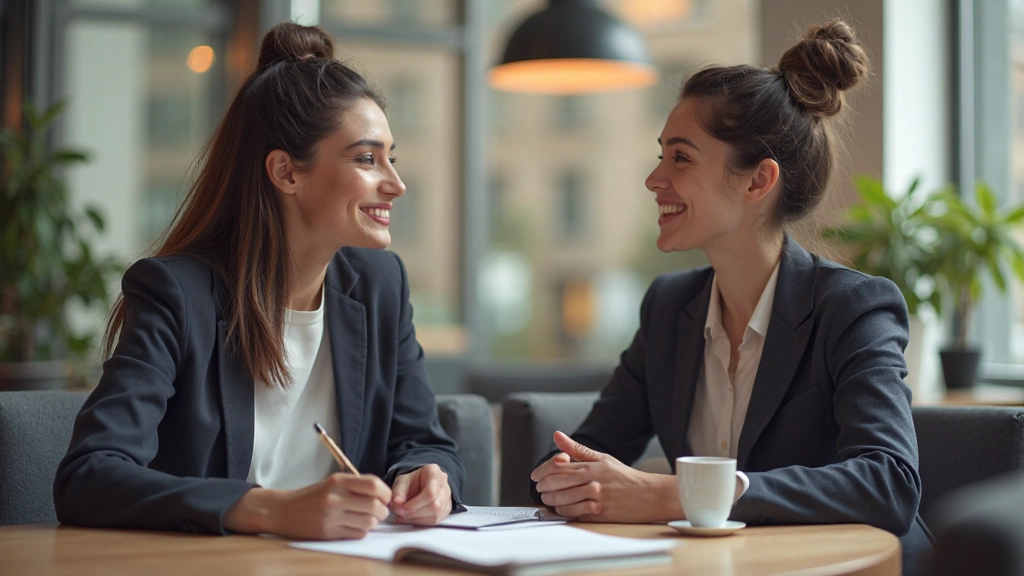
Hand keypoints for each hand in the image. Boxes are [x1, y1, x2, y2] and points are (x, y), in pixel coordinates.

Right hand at [224, 473, 391, 538]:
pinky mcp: (328, 533)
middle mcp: (335, 498)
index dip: (386, 492)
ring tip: (367, 519)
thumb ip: (356, 486)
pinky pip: (357, 534)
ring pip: (368, 522)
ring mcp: (331, 517)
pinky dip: (362, 531)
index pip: (373, 484)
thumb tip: (384, 495)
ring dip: (373, 522)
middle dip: (383, 510)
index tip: (386, 497)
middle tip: (380, 511)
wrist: (283, 510)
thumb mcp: (332, 482)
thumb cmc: (312, 496)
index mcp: (338, 481)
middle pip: (374, 505)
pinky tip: (355, 526)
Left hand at [390, 464, 452, 524]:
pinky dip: (421, 523)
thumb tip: (397, 502)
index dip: (414, 505)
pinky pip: (436, 521)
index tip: (399, 509)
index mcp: (434, 473)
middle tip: (400, 514)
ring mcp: (447, 498)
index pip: (430, 493)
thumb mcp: (402, 481)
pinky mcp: (446, 510)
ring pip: (436, 515)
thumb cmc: (412, 481)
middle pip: (435, 506)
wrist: (420, 484)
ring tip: (404, 517)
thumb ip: (398, 491)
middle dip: (415, 513)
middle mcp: (445, 485)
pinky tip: (411, 519)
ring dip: (417, 520)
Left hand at [531, 431, 680, 522]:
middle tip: (538, 488)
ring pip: (562, 500)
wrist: (649, 495)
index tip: (535, 475)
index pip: (557, 467)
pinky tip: (561, 508)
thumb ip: (577, 450)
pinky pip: (574, 514)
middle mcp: (591, 482)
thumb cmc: (624, 477)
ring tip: (547, 498)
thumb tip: (557, 436)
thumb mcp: (602, 458)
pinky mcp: (599, 513)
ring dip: (550, 500)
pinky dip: (563, 512)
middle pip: (556, 483)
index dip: (541, 471)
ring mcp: (595, 498)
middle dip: (543, 486)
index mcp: (590, 467)